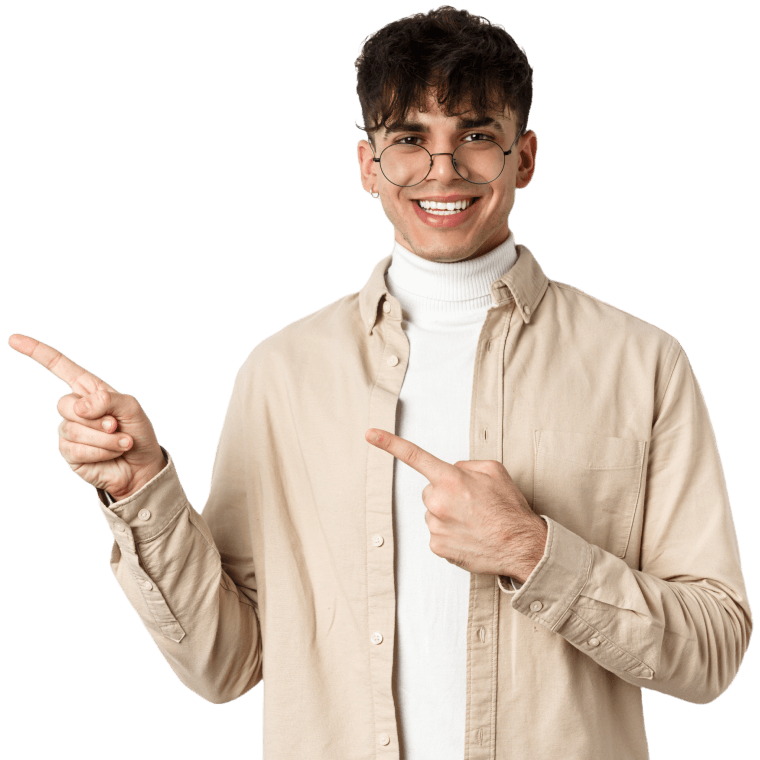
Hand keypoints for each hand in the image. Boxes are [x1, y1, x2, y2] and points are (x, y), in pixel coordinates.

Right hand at [9, 333, 165, 500]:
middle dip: (95, 418)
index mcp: (89, 390)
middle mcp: (75, 408)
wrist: (142, 465)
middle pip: (65, 404)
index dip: (37, 352)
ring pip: (73, 430)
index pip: (60, 366)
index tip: (13, 339)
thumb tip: (79, 406)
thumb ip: (108, 400)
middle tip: (116, 425)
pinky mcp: (69, 452)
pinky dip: (101, 451)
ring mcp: (69, 430)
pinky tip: (113, 452)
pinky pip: (77, 449)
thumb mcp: (131, 408)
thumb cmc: (137, 431)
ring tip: (122, 441)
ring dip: (105, 438)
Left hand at [365, 428, 546, 582]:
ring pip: (434, 513)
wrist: (521, 547)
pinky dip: (450, 533)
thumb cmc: (509, 510)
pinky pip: (437, 533)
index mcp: (451, 479)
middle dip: (446, 494)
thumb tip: (453, 471)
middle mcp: (438, 502)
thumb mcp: (494, 471)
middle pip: (431, 491)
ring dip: (449, 515)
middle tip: (471, 504)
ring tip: (474, 522)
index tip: (370, 434)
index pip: (414, 456)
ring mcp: (435, 526)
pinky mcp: (437, 546)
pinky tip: (469, 535)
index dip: (389, 443)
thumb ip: (466, 465)